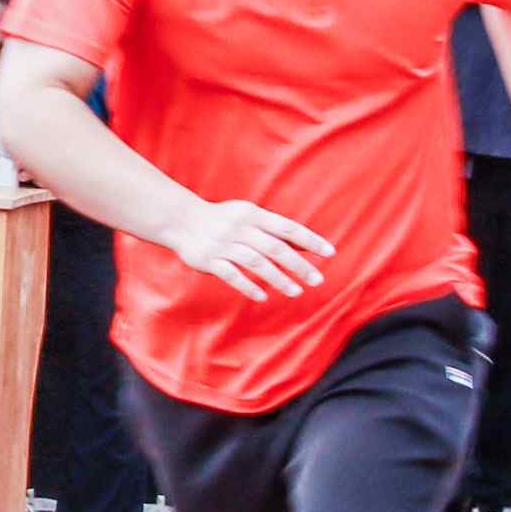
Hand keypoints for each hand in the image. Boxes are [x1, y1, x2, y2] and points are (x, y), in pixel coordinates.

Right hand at [158, 195, 336, 300]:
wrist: (180, 220)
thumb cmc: (222, 219)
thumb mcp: (249, 217)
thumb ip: (275, 231)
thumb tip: (307, 246)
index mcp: (253, 215)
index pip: (287, 228)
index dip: (310, 240)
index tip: (330, 253)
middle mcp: (241, 228)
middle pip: (275, 248)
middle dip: (299, 265)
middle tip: (317, 280)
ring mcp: (224, 244)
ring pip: (256, 262)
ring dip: (278, 278)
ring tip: (295, 292)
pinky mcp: (209, 260)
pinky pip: (232, 275)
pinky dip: (248, 285)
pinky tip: (263, 296)